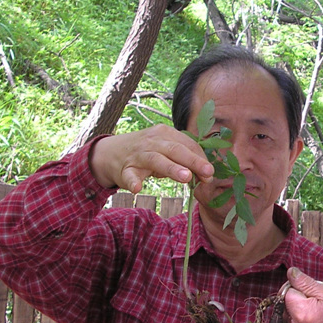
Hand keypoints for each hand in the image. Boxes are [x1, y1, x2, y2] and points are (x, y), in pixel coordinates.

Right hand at [89, 124, 214, 192]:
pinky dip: (133, 182)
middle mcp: (152, 141)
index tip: (211, 172)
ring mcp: (138, 155)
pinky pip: (129, 176)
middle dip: (193, 161)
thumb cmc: (147, 152)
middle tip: (207, 173)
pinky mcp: (125, 169)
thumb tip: (207, 174)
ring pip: (156, 160)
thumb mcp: (166, 149)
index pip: (187, 144)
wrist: (112, 152)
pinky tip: (137, 189)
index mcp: (165, 134)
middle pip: (175, 150)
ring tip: (186, 177)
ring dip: (171, 168)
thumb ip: (184, 159)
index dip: (200, 158)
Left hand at [283, 267, 322, 322]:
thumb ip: (307, 283)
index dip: (300, 288)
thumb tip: (291, 273)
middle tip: (322, 304)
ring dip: (301, 315)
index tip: (315, 292)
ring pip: (291, 321)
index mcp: (301, 313)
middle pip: (286, 307)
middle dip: (299, 302)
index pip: (287, 292)